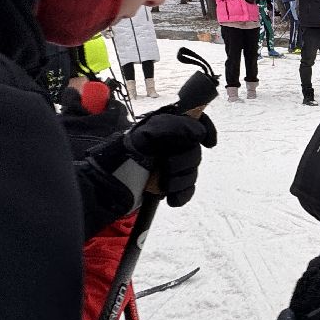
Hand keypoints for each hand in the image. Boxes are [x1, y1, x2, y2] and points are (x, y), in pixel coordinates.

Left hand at [86, 109, 218, 211]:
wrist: (110, 187)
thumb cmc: (124, 157)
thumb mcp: (146, 135)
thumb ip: (174, 127)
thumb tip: (199, 131)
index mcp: (167, 128)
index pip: (196, 121)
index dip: (207, 129)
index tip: (209, 143)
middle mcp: (171, 145)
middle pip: (195, 152)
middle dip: (184, 163)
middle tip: (167, 166)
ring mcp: (171, 165)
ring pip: (192, 173)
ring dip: (179, 181)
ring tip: (162, 184)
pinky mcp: (170, 185)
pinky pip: (188, 190)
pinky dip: (180, 195)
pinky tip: (170, 198)